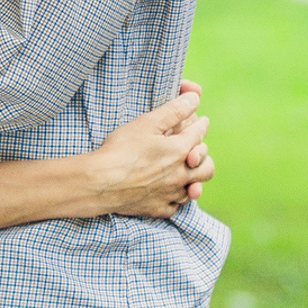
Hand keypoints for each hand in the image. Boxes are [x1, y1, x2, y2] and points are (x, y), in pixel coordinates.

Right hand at [89, 81, 213, 217]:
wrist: (100, 182)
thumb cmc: (121, 150)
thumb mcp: (147, 123)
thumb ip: (174, 110)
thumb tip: (195, 98)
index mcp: (180, 150)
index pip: (200, 134)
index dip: (201, 124)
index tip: (201, 121)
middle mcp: (180, 175)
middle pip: (207, 168)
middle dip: (204, 157)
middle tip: (196, 151)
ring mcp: (169, 194)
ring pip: (193, 190)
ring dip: (192, 180)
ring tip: (185, 173)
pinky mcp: (157, 209)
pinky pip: (175, 207)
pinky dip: (175, 199)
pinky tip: (168, 193)